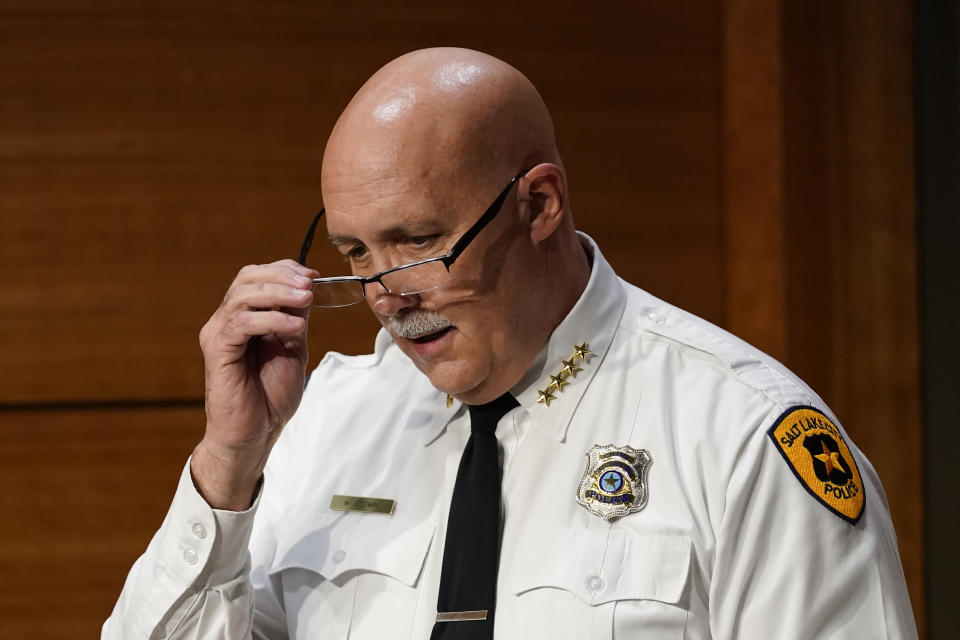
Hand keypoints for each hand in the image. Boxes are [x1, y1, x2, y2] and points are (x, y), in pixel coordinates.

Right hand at [192, 259, 315, 509]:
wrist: (254, 434)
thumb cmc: (270, 396)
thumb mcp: (292, 349)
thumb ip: (295, 319)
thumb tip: (307, 290)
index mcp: (244, 317)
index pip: (257, 276)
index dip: (285, 270)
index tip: (314, 276)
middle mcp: (227, 320)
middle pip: (247, 277)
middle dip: (282, 276)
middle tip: (310, 284)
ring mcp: (219, 333)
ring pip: (243, 295)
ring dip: (279, 293)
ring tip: (306, 299)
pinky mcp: (217, 350)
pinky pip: (242, 322)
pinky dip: (273, 319)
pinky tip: (296, 326)